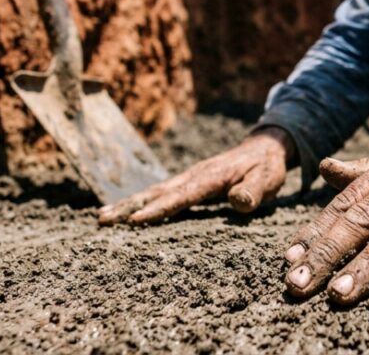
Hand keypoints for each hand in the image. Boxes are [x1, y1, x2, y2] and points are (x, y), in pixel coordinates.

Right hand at [98, 127, 293, 224]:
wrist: (264, 149)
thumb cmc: (266, 168)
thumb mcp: (267, 179)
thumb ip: (253, 191)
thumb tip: (238, 201)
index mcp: (210, 177)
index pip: (181, 196)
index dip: (160, 209)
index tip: (136, 220)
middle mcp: (193, 176)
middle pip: (156, 193)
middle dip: (129, 206)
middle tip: (101, 219)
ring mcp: (188, 178)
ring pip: (153, 192)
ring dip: (127, 204)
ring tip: (101, 217)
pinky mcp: (188, 183)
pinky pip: (160, 193)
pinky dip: (140, 202)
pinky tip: (125, 212)